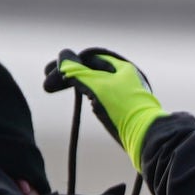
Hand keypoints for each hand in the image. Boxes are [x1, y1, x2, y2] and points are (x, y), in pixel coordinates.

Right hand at [43, 47, 165, 167]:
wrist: (148, 139)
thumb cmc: (124, 110)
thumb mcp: (97, 86)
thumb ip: (78, 71)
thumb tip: (63, 56)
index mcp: (121, 68)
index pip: (88, 59)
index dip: (66, 63)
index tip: (47, 73)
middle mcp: (124, 78)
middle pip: (89, 71)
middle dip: (68, 75)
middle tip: (46, 85)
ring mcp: (124, 95)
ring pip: (94, 85)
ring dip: (76, 85)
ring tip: (56, 90)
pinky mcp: (123, 111)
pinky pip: (101, 98)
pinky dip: (88, 96)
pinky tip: (84, 102)